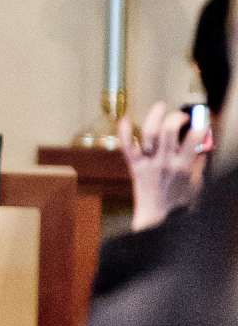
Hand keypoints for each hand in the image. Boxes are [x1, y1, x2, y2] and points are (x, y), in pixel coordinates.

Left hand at [119, 102, 208, 231]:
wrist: (157, 218)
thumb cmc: (178, 203)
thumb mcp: (195, 184)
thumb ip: (198, 164)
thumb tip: (202, 146)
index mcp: (183, 167)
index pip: (194, 138)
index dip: (199, 126)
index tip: (200, 123)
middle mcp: (165, 162)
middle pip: (170, 131)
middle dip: (177, 117)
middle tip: (181, 116)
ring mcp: (148, 163)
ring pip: (149, 133)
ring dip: (154, 116)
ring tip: (160, 106)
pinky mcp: (135, 166)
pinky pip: (127, 146)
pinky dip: (124, 131)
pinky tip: (125, 119)